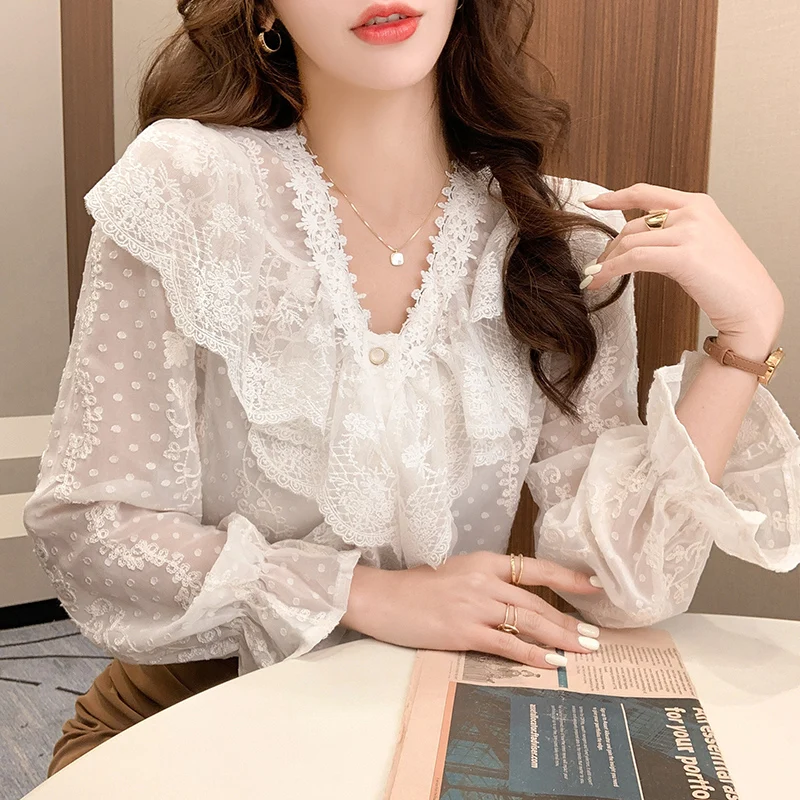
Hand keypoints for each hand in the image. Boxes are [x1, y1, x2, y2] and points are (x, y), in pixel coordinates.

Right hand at [340, 552, 604, 668]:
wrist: (383, 598)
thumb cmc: (417, 588)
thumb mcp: (457, 573)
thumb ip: (486, 582)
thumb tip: (517, 600)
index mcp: (483, 561)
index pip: (535, 567)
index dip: (567, 578)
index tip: (594, 586)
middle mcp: (484, 579)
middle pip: (537, 601)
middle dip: (569, 621)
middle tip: (594, 636)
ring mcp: (475, 605)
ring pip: (529, 622)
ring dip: (560, 638)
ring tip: (583, 651)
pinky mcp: (464, 630)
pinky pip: (507, 643)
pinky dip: (533, 654)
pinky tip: (551, 663)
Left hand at [578, 183, 784, 353]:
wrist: (753, 304)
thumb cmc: (728, 281)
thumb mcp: (700, 244)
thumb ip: (672, 234)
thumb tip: (633, 241)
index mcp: (698, 203)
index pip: (645, 193)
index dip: (613, 197)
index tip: (591, 202)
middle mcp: (693, 212)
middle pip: (633, 225)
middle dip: (609, 249)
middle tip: (596, 268)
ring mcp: (690, 232)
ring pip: (630, 243)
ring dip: (606, 263)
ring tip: (593, 280)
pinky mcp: (685, 256)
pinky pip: (635, 259)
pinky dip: (612, 270)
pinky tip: (601, 280)